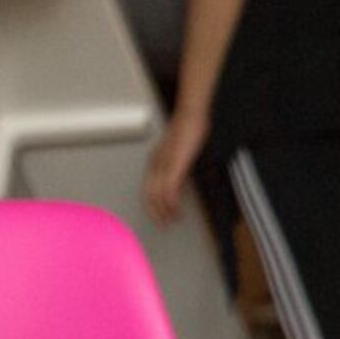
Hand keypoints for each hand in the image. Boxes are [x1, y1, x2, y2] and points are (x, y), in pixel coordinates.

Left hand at [143, 111, 207, 226]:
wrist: (192, 114)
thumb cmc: (190, 128)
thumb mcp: (181, 149)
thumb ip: (178, 164)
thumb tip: (182, 180)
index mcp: (155, 160)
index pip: (148, 188)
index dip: (152, 204)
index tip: (159, 215)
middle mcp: (155, 163)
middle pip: (149, 194)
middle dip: (155, 211)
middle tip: (163, 224)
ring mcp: (163, 164)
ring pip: (157, 194)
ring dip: (164, 210)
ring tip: (172, 219)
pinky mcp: (174, 165)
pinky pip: (169, 189)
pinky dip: (171, 202)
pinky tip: (177, 209)